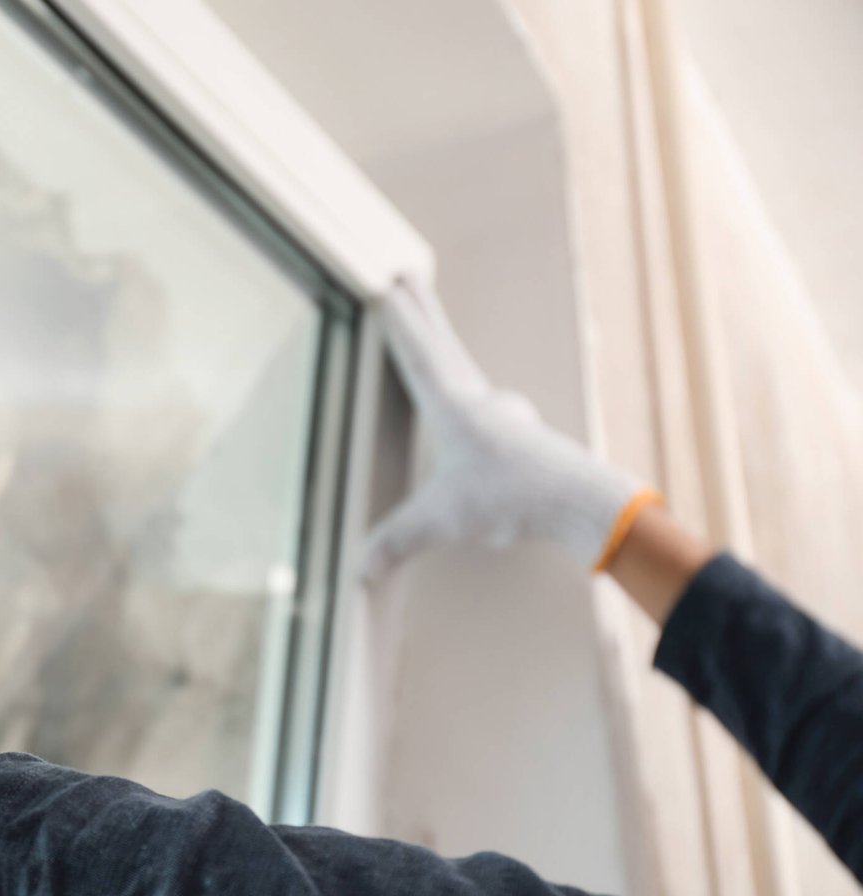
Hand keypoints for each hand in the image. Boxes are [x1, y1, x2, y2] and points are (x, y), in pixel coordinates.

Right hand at [362, 280, 658, 580]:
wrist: (585, 504)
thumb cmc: (516, 497)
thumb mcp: (444, 520)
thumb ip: (398, 540)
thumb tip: (360, 568)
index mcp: (454, 406)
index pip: (418, 355)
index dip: (399, 322)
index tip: (387, 286)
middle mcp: (481, 401)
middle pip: (444, 345)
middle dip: (422, 313)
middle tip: (408, 278)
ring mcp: (506, 416)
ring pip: (465, 369)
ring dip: (446, 348)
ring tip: (433, 337)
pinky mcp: (522, 437)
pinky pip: (484, 403)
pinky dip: (467, 390)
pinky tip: (472, 408)